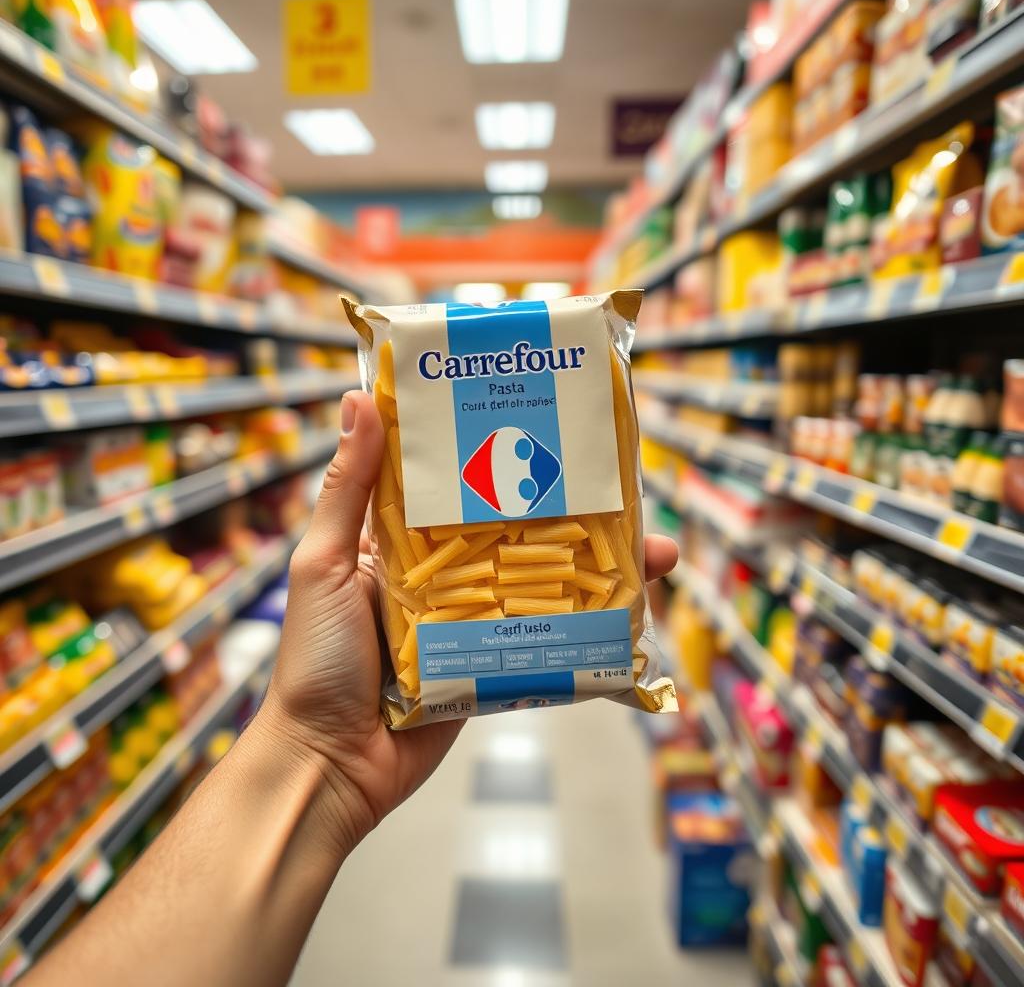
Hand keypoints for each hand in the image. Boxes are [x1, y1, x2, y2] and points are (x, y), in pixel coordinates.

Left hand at [255, 391, 678, 857]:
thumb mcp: (322, 563)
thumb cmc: (314, 661)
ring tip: (655, 552)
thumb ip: (347, 490)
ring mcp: (468, 623)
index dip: (500, 454)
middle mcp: (438, 576)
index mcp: (398, 543)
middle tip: (625, 486)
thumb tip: (360, 400)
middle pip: (514, 531)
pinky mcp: (488, 667)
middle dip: (572, 509)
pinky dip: (582, 625)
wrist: (329, 766)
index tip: (546, 420)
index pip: (456, 484)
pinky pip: (539, 638)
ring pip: (538, 583)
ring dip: (596, 567)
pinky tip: (629, 610)